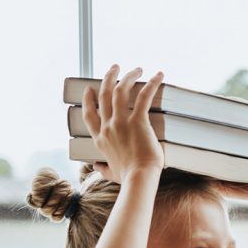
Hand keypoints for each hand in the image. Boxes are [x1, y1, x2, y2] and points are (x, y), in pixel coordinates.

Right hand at [81, 64, 164, 183]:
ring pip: (119, 91)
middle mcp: (107, 128)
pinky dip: (152, 84)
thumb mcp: (110, 173)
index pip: (89, 114)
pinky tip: (159, 75)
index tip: (90, 89)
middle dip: (108, 78)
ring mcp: (120, 123)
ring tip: (136, 68)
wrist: (139, 179)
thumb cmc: (128, 178)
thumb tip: (96, 168)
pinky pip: (144, 97)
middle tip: (114, 67)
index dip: (88, 99)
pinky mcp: (138, 122)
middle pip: (103, 95)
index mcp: (100, 139)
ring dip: (127, 76)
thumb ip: (102, 169)